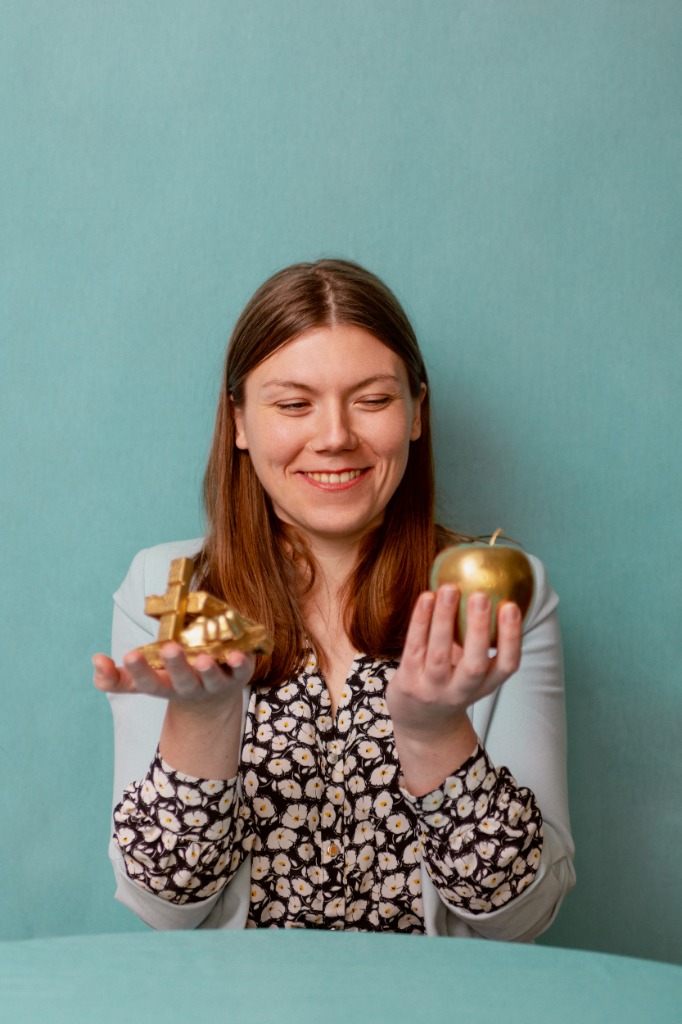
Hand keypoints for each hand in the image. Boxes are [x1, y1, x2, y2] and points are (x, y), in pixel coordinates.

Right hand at [92, 642, 254, 712]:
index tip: (128, 654)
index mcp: (165, 686)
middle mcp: (190, 687)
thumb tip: (96, 660)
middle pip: (182, 681)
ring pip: (212, 679)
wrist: (212, 701)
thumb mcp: (142, 680)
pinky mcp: (239, 675)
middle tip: (168, 648)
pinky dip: (241, 663)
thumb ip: (115, 676)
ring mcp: (216, 683)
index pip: (148, 682)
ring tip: (202, 658)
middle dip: (175, 665)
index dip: (138, 671)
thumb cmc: (170, 680)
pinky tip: (237, 654)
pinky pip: (242, 671)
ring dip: (208, 670)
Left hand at [386, 586, 521, 792]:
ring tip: (449, 588)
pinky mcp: (408, 684)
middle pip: (474, 664)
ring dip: (444, 619)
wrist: (421, 724)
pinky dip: (420, 621)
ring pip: (440, 654)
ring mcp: (433, 690)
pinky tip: (426, 597)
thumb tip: (485, 586)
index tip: (511, 606)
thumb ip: (478, 641)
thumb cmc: (452, 682)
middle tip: (480, 596)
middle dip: (479, 629)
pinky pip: (414, 649)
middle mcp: (461, 691)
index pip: (507, 665)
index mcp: (486, 685)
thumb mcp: (472, 672)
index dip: (512, 637)